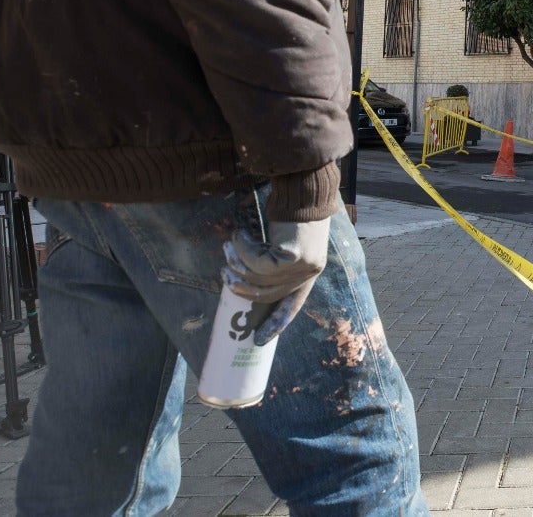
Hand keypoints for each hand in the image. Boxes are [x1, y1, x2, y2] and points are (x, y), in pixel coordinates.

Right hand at [221, 217, 330, 345]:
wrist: (305, 191)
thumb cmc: (293, 215)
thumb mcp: (287, 243)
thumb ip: (277, 263)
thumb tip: (245, 280)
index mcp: (308, 274)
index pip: (292, 305)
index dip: (276, 323)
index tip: (259, 341)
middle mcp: (308, 273)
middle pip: (267, 293)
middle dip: (240, 287)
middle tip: (223, 274)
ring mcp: (303, 266)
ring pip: (258, 277)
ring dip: (237, 261)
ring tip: (228, 245)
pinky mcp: (294, 256)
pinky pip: (258, 261)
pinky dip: (244, 248)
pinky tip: (240, 234)